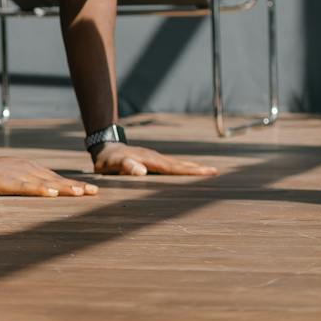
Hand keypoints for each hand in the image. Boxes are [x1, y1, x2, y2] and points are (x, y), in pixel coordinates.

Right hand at [0, 151, 98, 197]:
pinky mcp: (8, 182)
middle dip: (76, 186)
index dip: (73, 185)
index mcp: (31, 170)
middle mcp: (29, 171)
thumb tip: (44, 191)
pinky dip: (40, 190)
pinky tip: (51, 194)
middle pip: (56, 180)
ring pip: (45, 183)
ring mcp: (19, 175)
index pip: (56, 179)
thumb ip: (27, 183)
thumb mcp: (13, 176)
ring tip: (80, 193)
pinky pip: (26, 187)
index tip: (90, 190)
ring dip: (63, 188)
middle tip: (94, 192)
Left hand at [91, 143, 218, 177]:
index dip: (189, 171)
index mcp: (149, 160)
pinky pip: (171, 165)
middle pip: (179, 164)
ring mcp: (155, 158)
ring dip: (192, 168)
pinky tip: (188, 172)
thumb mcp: (112, 164)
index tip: (206, 173)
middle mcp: (155, 157)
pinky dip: (183, 168)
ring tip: (208, 172)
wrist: (105, 147)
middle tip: (215, 172)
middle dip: (197, 169)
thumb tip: (142, 171)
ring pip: (177, 164)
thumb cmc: (107, 160)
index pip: (173, 167)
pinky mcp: (153, 160)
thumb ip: (126, 166)